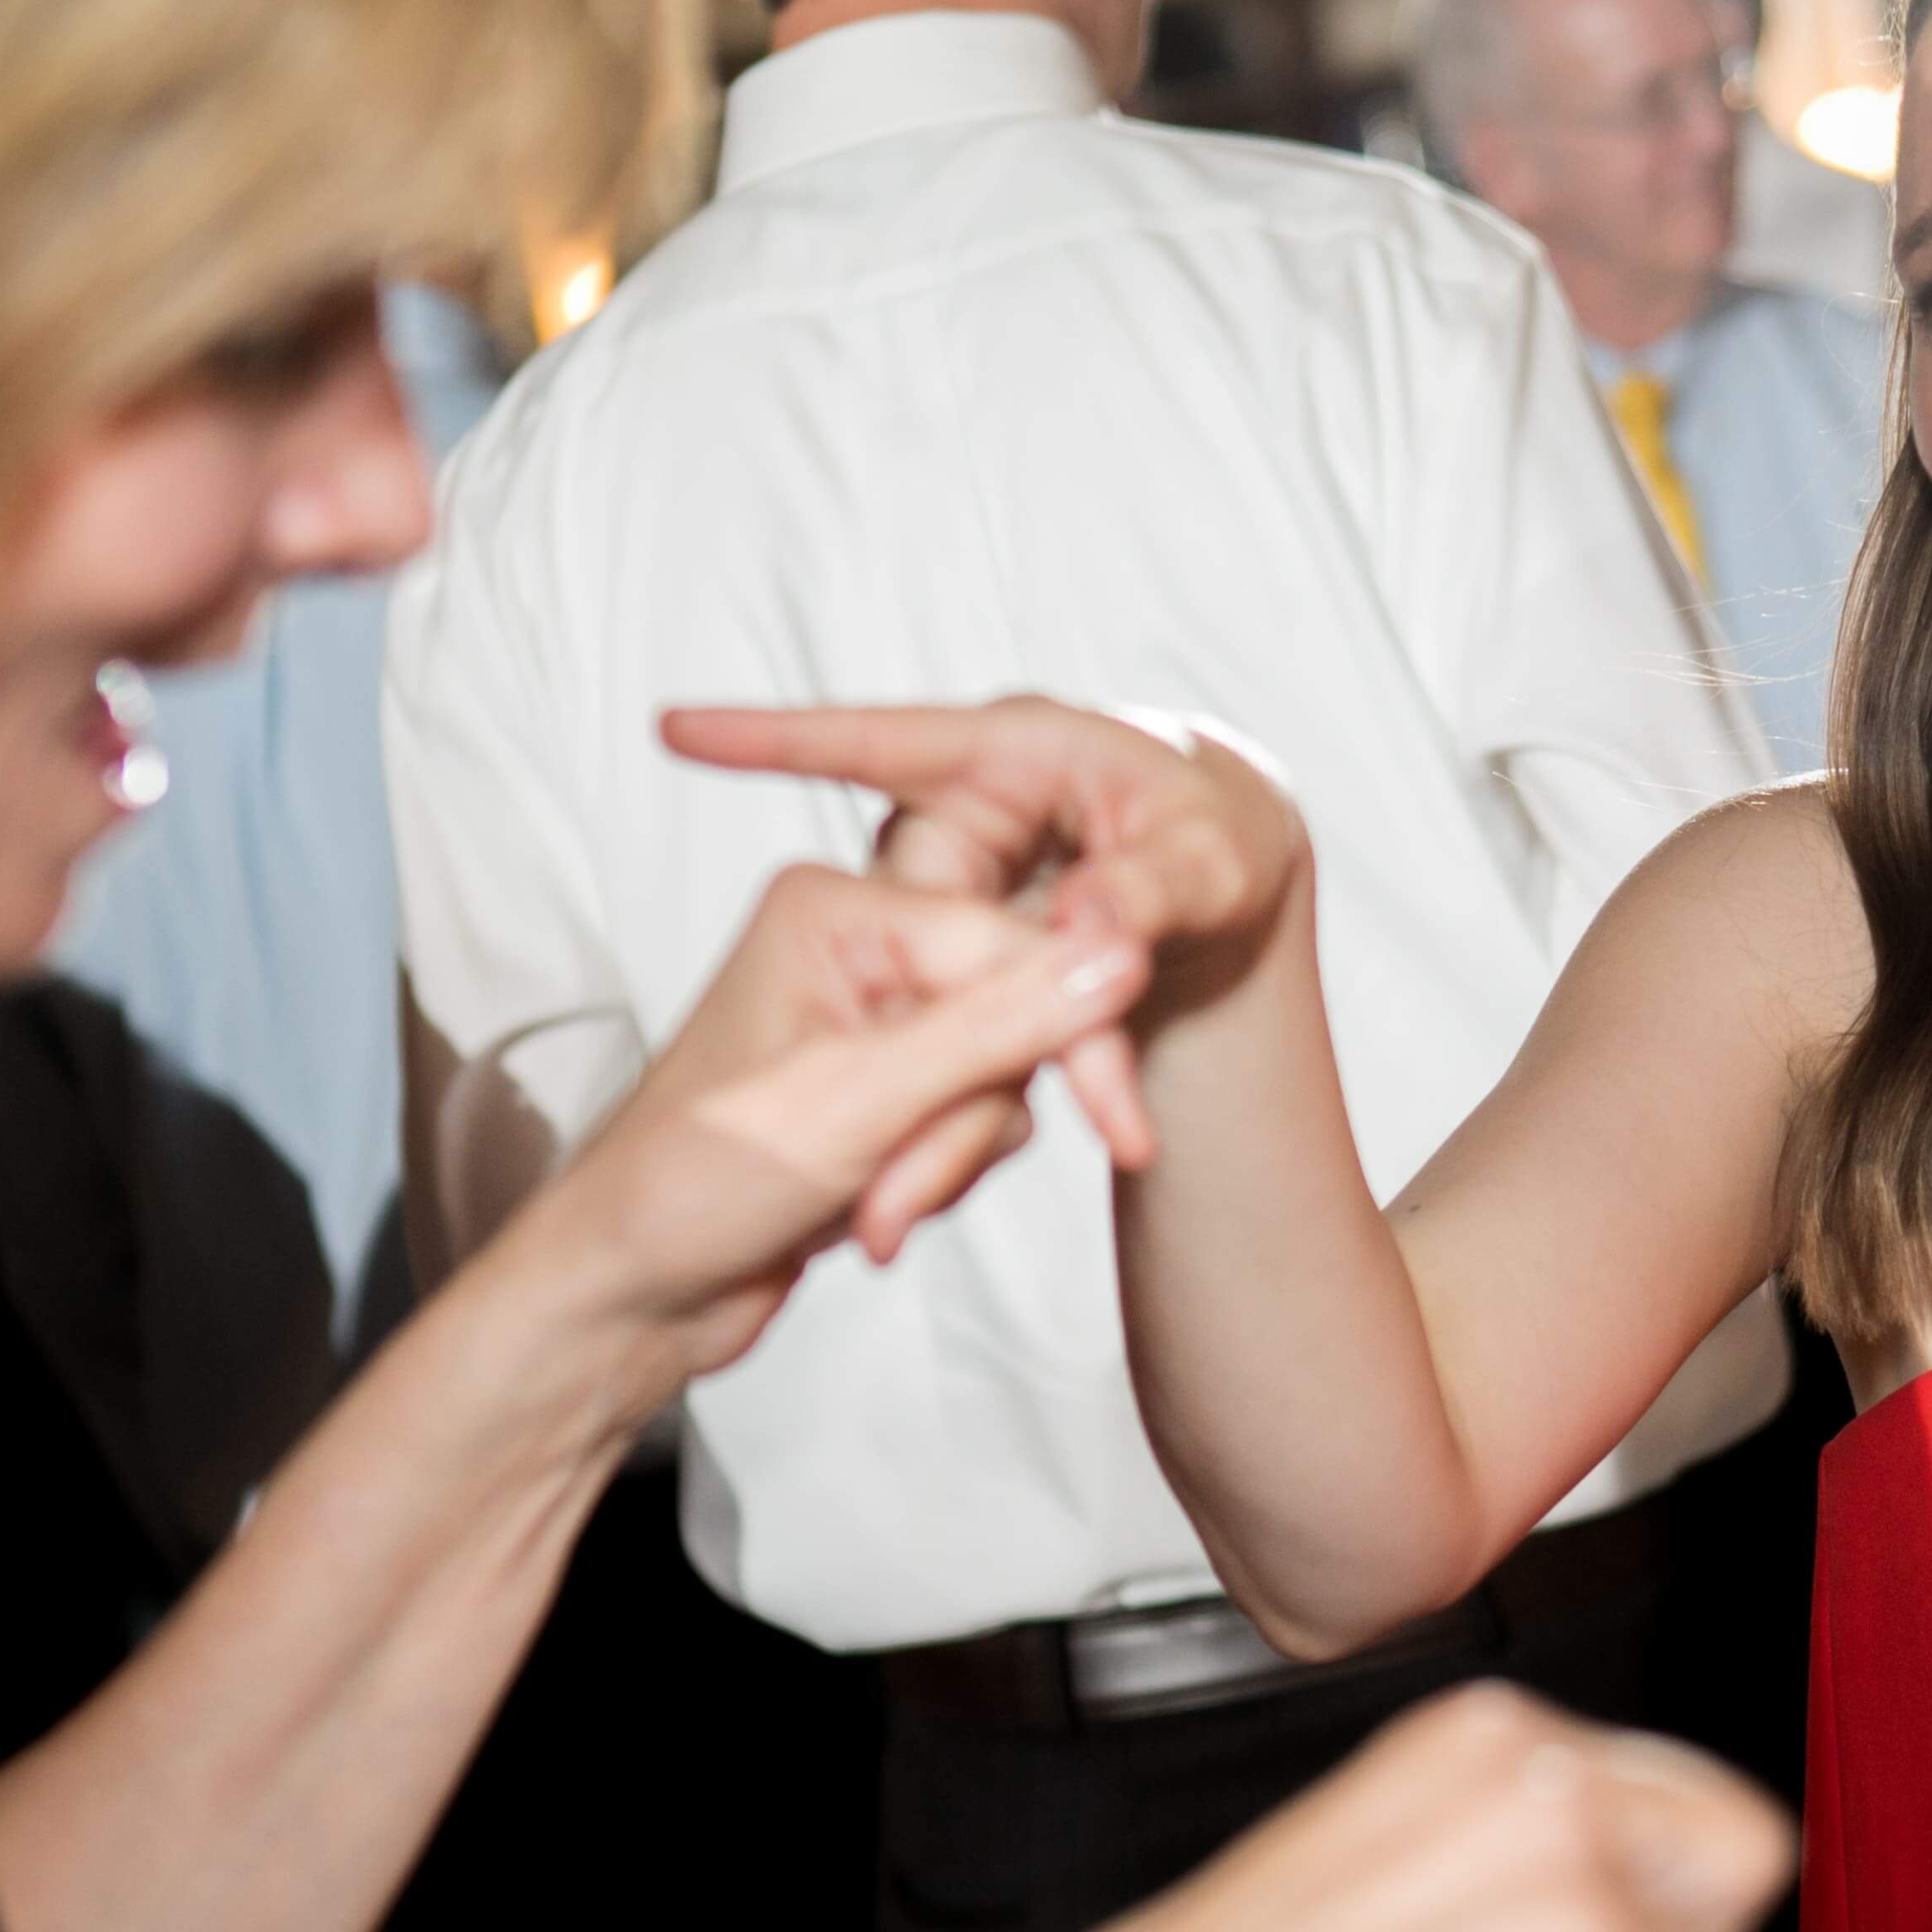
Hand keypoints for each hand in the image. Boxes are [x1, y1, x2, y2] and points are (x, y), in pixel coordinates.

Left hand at [525, 864, 1147, 1383]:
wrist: (628, 1293)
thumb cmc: (692, 1186)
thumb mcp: (859, 1102)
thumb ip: (995, 1026)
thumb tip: (1118, 952)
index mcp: (836, 907)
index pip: (1018, 946)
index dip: (1076, 1039)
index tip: (1123, 1130)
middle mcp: (855, 945)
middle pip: (1014, 1013)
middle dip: (966, 1125)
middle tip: (902, 1197)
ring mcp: (869, 1018)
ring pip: (998, 1077)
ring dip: (946, 1163)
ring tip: (870, 1212)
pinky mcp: (882, 1085)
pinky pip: (974, 1116)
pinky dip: (937, 1177)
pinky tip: (872, 1214)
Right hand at [660, 699, 1305, 1165]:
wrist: (1256, 897)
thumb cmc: (1230, 851)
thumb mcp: (1205, 874)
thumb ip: (1141, 901)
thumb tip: (1087, 936)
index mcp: (1011, 757)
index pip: (876, 742)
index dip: (770, 735)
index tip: (675, 723)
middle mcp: (970, 825)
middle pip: (909, 929)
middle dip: (904, 1072)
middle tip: (892, 1196)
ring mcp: (962, 897)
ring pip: (921, 999)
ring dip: (932, 1118)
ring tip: (905, 1207)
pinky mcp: (970, 963)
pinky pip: (946, 1037)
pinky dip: (960, 1119)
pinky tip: (951, 1168)